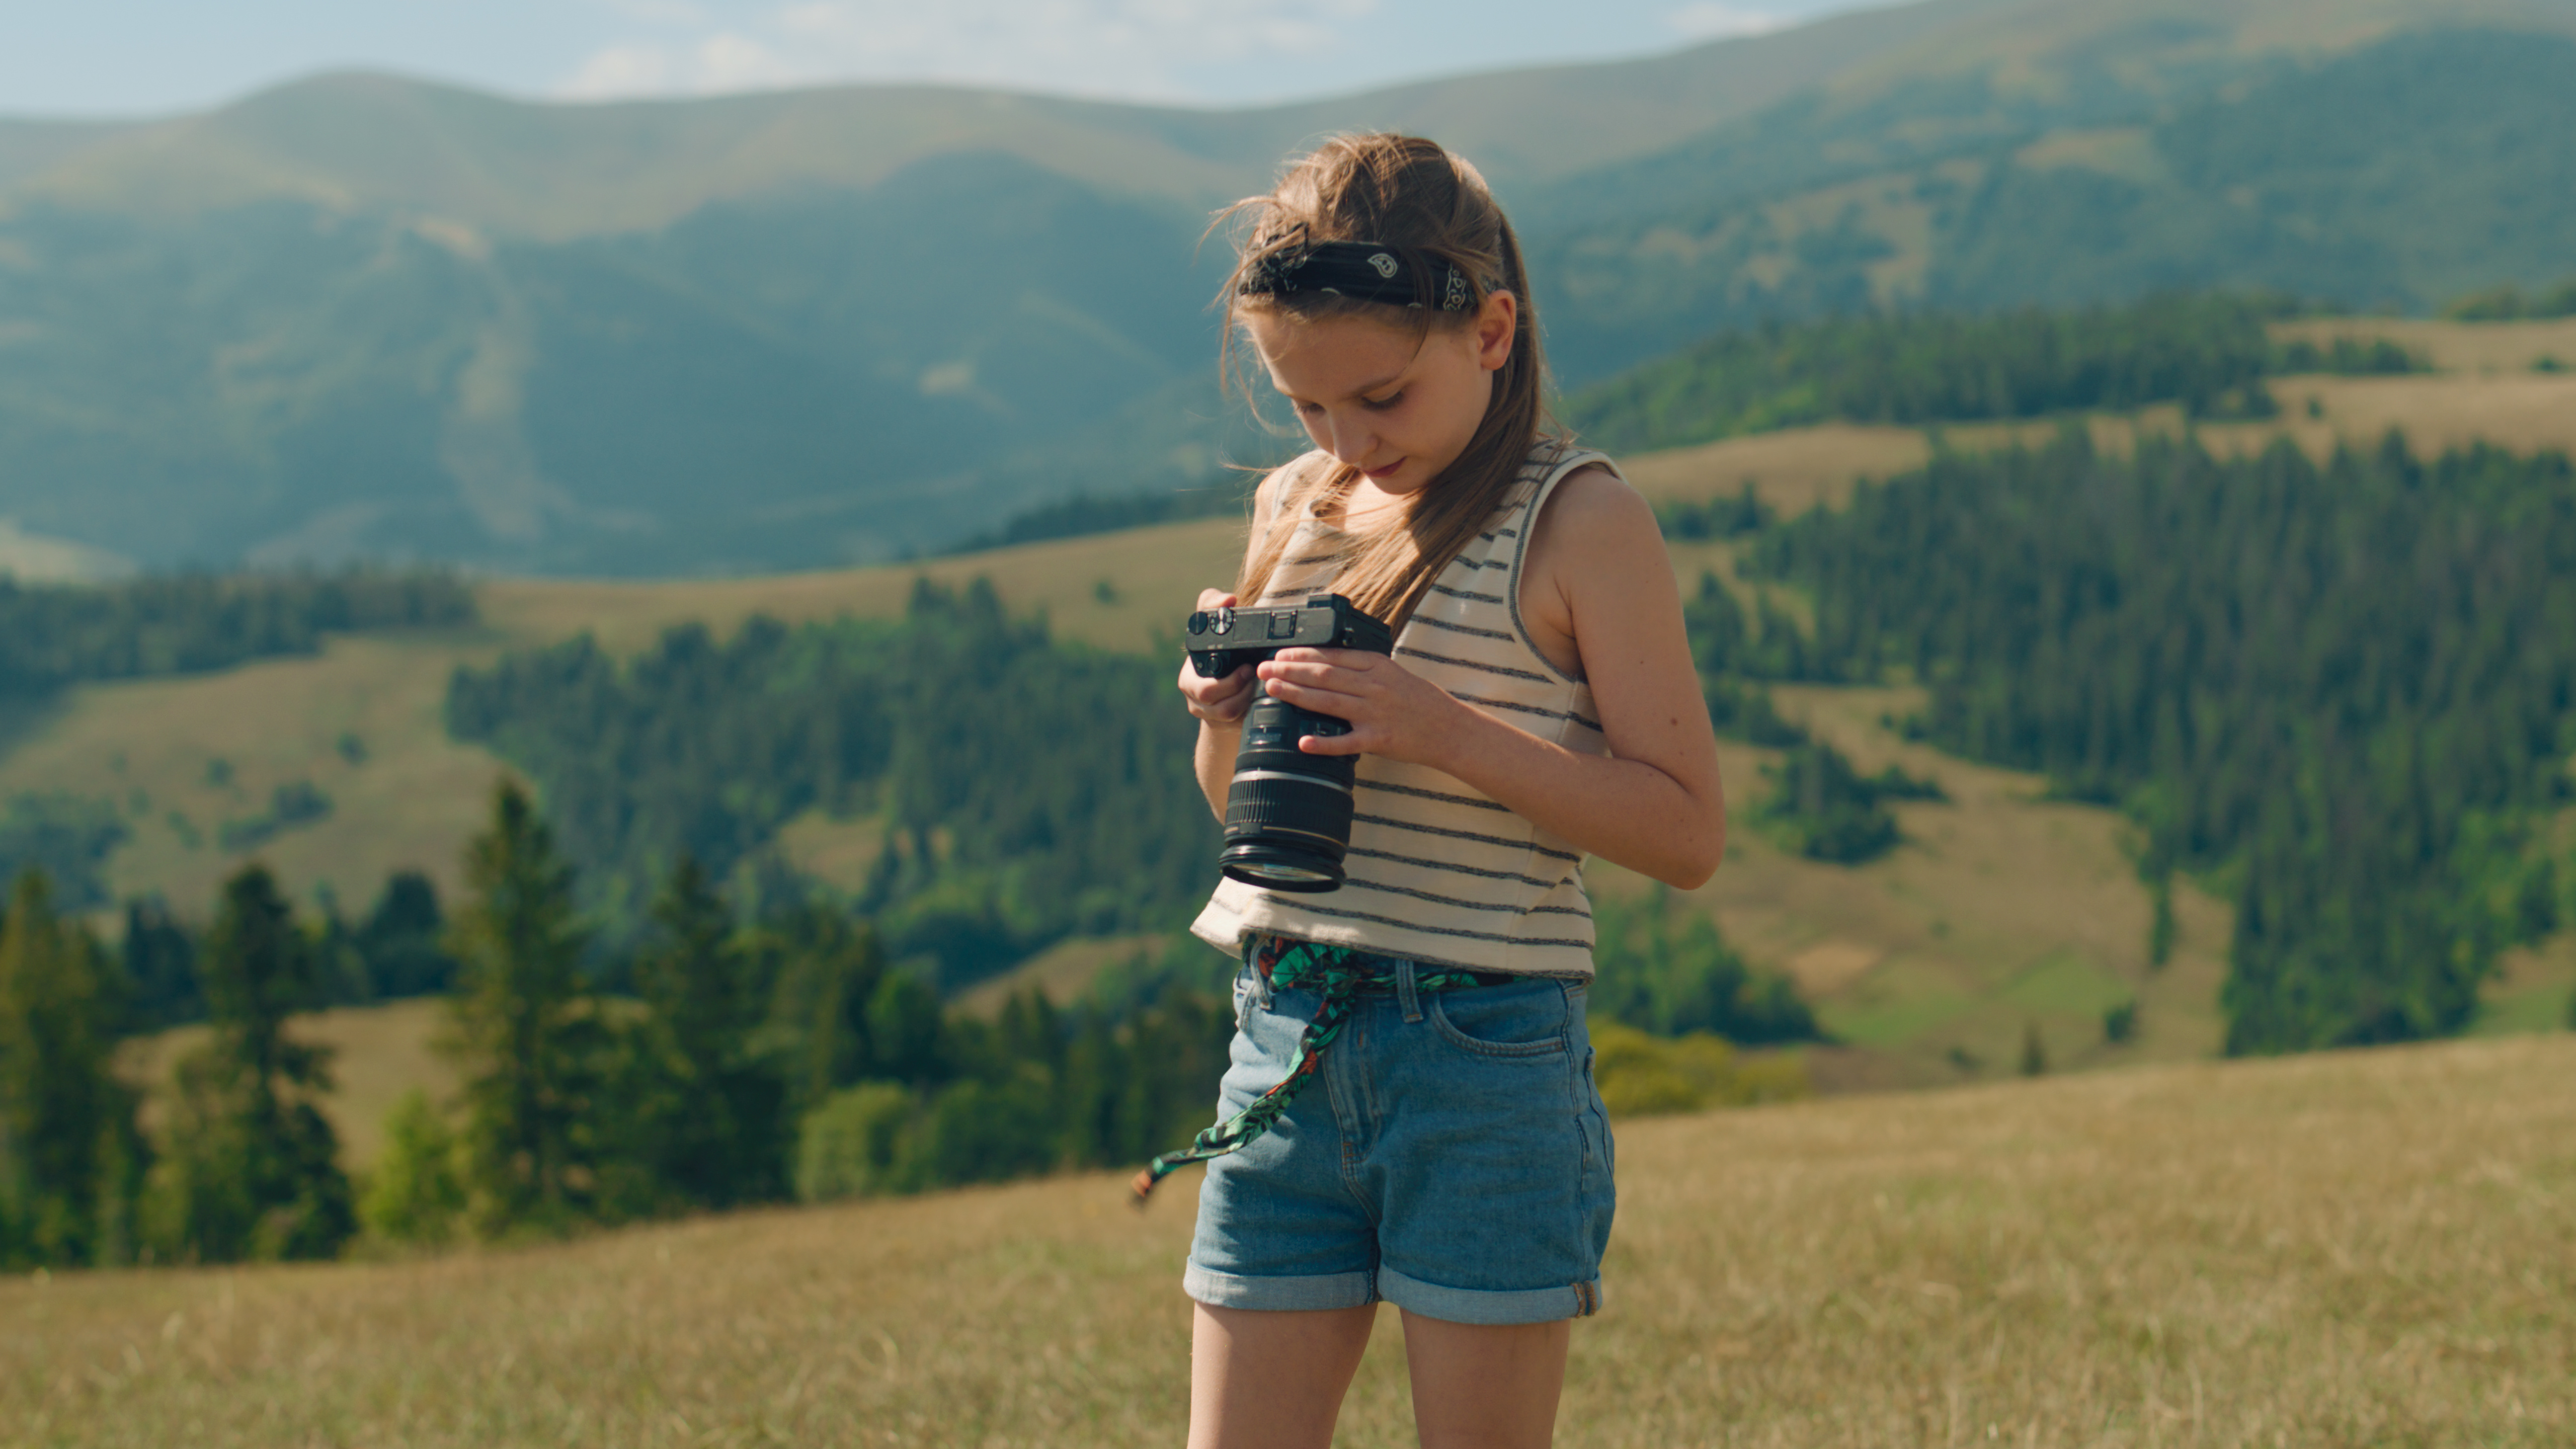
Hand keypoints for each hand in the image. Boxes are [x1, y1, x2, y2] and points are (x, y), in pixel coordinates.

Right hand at [1178, 588, 1256, 723]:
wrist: (1224, 684)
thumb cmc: (1221, 651)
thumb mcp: (1213, 627)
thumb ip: (1213, 605)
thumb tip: (1228, 598)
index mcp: (1189, 678)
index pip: (1202, 687)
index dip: (1226, 682)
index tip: (1246, 668)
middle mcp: (1195, 699)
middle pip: (1216, 704)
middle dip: (1239, 689)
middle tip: (1256, 675)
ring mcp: (1207, 715)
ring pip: (1228, 715)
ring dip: (1247, 700)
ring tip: (1260, 685)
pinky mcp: (1223, 725)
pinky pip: (1238, 723)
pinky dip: (1251, 710)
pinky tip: (1261, 698)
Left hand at [1256, 647, 1472, 767]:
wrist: (1450, 729)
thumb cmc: (1420, 701)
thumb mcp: (1393, 673)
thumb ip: (1363, 668)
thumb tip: (1326, 662)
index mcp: (1378, 666)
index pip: (1333, 656)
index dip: (1302, 654)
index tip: (1279, 654)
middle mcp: (1375, 686)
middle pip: (1325, 675)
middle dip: (1290, 670)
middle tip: (1263, 669)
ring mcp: (1376, 713)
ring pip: (1329, 702)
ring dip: (1297, 695)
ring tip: (1272, 689)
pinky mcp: (1379, 740)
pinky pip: (1346, 742)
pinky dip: (1324, 743)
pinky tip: (1303, 742)